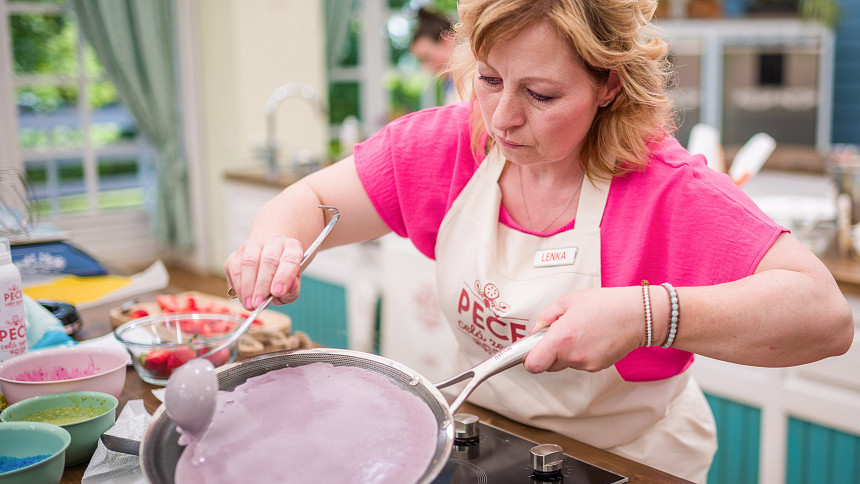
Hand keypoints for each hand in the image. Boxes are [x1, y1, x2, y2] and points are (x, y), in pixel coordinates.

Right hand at [224, 234, 304, 310]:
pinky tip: (243, 297)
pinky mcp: (237, 253)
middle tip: (259, 303)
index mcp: (293, 248)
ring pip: (249, 261)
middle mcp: (274, 242)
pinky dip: (238, 285)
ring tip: (249, 304)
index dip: (284, 276)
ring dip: (248, 286)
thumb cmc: (281, 277)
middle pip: (269, 260)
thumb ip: (291, 290)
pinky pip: (235, 267)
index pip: (290, 259)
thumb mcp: (291, 286)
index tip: (278, 292)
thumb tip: (283, 291)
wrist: (269, 262)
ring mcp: (254, 245)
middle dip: (262, 285)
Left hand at [523, 286, 643, 372]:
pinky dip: (580, 353)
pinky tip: (590, 337)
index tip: (530, 350)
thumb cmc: (606, 304)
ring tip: (579, 331)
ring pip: (564, 364)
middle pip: (547, 365)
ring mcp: (586, 364)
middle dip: (548, 352)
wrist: (638, 315)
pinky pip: (579, 363)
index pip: (533, 365)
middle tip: (558, 333)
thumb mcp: (568, 301)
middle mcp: (573, 356)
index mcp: (562, 338)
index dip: (528, 358)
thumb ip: (545, 318)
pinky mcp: (597, 367)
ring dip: (565, 351)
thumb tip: (534, 332)